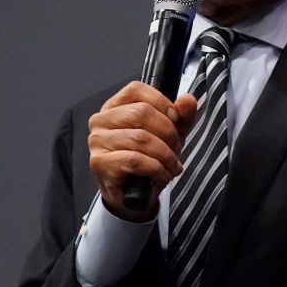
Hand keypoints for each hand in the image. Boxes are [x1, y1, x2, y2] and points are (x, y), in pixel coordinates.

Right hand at [88, 81, 196, 221]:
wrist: (131, 196)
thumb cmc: (146, 159)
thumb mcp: (167, 135)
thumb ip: (180, 116)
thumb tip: (188, 100)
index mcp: (114, 106)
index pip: (136, 90)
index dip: (162, 103)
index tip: (175, 120)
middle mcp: (101, 120)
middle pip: (141, 113)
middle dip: (168, 133)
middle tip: (176, 150)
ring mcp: (97, 141)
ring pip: (140, 138)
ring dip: (165, 155)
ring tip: (171, 166)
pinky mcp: (100, 163)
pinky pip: (135, 160)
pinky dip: (156, 169)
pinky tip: (161, 176)